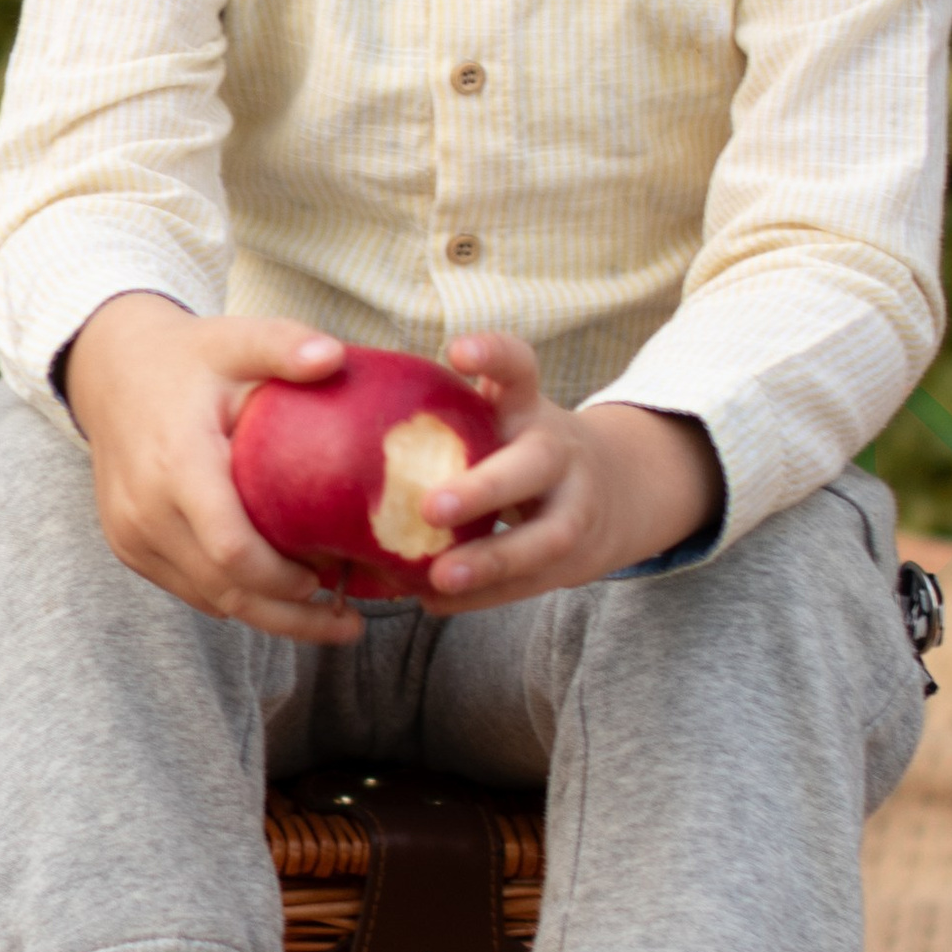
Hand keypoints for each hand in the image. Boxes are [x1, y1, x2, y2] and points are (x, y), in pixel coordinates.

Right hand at [60, 294, 366, 643]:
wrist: (109, 370)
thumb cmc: (186, 359)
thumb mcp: (233, 340)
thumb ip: (282, 344)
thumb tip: (336, 356)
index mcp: (176, 463)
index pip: (230, 548)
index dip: (282, 577)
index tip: (329, 580)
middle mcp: (145, 509)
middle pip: (224, 590)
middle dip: (289, 617)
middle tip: (349, 625)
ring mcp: (131, 534)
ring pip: (208, 599)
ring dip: (266, 615)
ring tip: (326, 616)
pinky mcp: (127, 546)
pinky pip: (188, 588)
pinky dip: (234, 596)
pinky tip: (277, 593)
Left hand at [419, 334, 722, 610]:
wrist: (619, 491)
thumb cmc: (517, 450)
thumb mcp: (498, 419)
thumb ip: (440, 419)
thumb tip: (333, 438)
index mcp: (527, 409)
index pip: (519, 368)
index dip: (494, 355)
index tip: (458, 350)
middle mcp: (557, 452)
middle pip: (534, 464)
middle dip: (485, 487)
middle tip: (432, 507)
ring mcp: (574, 508)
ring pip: (544, 537)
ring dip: (491, 560)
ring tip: (440, 578)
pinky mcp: (576, 558)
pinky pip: (531, 582)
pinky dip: (484, 596)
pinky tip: (434, 600)